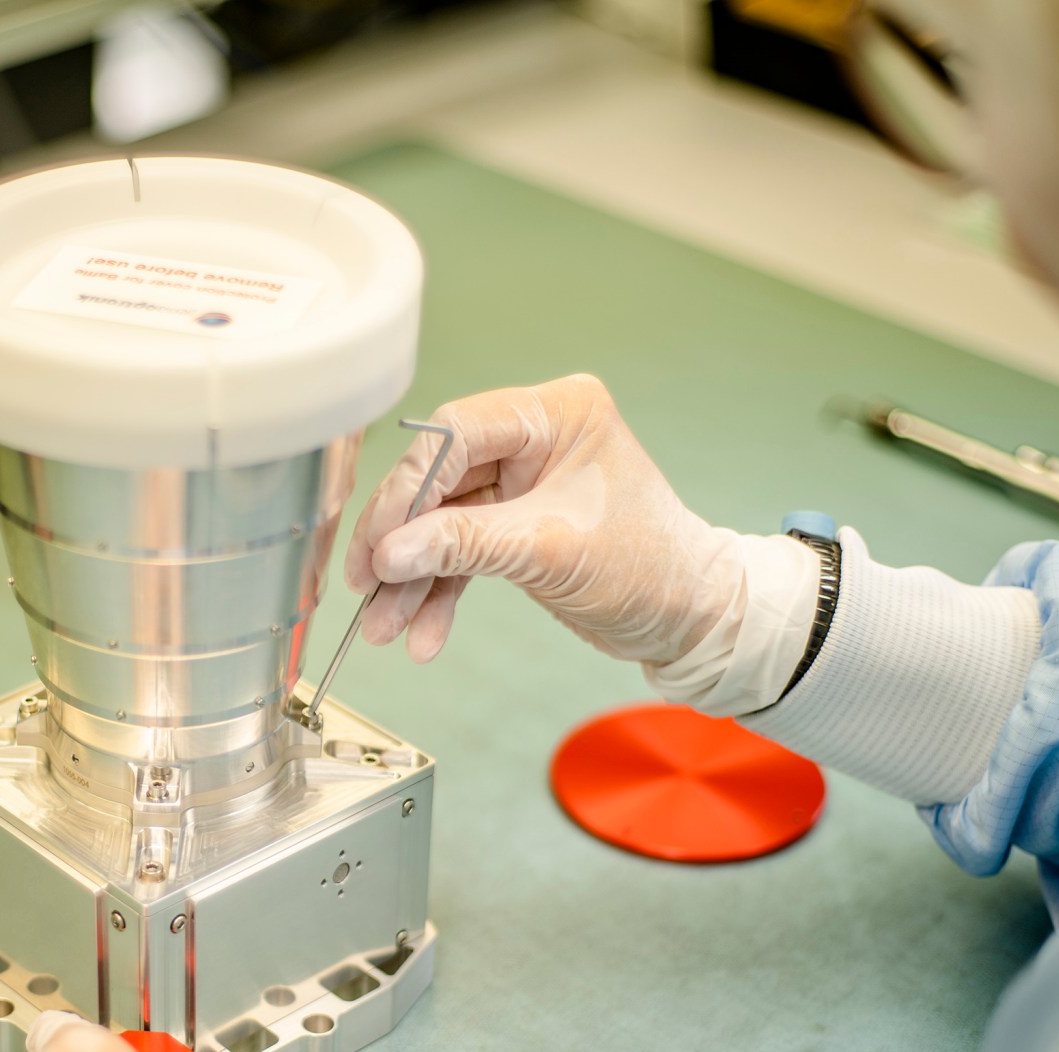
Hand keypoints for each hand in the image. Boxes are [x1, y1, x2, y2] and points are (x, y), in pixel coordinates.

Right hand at [343, 375, 740, 664]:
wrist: (689, 619)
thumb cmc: (651, 567)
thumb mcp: (550, 551)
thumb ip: (464, 545)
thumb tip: (390, 551)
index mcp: (556, 413)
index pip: (455, 434)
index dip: (409, 489)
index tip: (381, 542)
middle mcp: (535, 437)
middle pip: (438, 481)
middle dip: (403, 543)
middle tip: (368, 585)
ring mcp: (522, 481)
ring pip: (442, 523)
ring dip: (413, 579)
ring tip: (386, 627)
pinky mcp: (514, 522)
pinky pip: (461, 551)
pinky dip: (439, 592)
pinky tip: (422, 632)